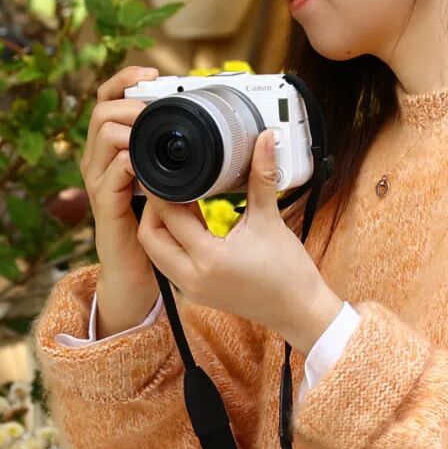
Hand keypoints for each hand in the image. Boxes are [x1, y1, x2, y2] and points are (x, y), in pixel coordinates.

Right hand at [81, 65, 159, 282]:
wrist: (138, 270)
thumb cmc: (153, 223)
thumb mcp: (164, 178)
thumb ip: (170, 153)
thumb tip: (200, 123)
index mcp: (111, 148)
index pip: (107, 98)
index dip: (125, 78)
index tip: (153, 71)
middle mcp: (98, 160)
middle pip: (102, 109)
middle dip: (131, 102)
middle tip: (157, 110)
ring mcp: (99, 181)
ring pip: (104, 134)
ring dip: (133, 128)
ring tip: (157, 135)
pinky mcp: (105, 204)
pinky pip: (113, 172)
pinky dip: (132, 162)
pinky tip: (150, 165)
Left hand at [137, 130, 342, 354]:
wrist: (298, 309)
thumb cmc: (287, 272)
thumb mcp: (270, 219)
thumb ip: (261, 176)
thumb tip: (265, 139)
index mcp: (208, 258)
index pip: (169, 217)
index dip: (162, 190)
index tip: (161, 169)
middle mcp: (192, 277)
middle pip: (150, 236)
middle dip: (154, 208)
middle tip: (167, 185)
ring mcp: (191, 289)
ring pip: (155, 252)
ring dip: (160, 227)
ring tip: (179, 201)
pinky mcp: (195, 293)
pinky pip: (168, 264)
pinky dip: (170, 243)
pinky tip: (189, 223)